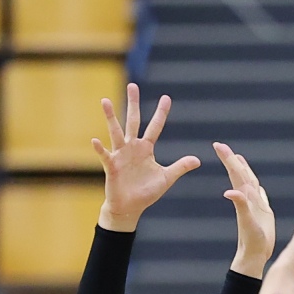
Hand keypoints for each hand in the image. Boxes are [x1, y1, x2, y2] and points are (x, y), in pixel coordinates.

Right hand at [92, 84, 200, 231]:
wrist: (130, 208)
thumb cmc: (146, 193)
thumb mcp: (166, 178)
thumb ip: (180, 167)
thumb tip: (198, 159)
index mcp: (146, 148)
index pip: (155, 127)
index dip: (161, 113)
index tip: (166, 97)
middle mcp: (132, 147)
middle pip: (133, 121)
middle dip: (134, 103)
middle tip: (133, 86)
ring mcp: (120, 155)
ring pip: (116, 132)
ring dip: (111, 117)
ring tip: (105, 101)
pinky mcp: (111, 167)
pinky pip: (105, 155)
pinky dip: (100, 148)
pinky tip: (96, 140)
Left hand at [216, 143, 275, 277]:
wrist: (255, 256)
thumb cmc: (253, 241)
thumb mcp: (247, 222)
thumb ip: (241, 206)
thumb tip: (229, 192)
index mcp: (244, 198)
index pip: (235, 173)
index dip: (228, 159)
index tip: (217, 145)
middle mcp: (248, 199)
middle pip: (240, 174)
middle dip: (231, 159)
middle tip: (220, 145)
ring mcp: (255, 206)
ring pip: (249, 183)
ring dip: (243, 170)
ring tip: (237, 158)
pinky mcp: (262, 213)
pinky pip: (260, 196)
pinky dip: (258, 188)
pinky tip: (258, 186)